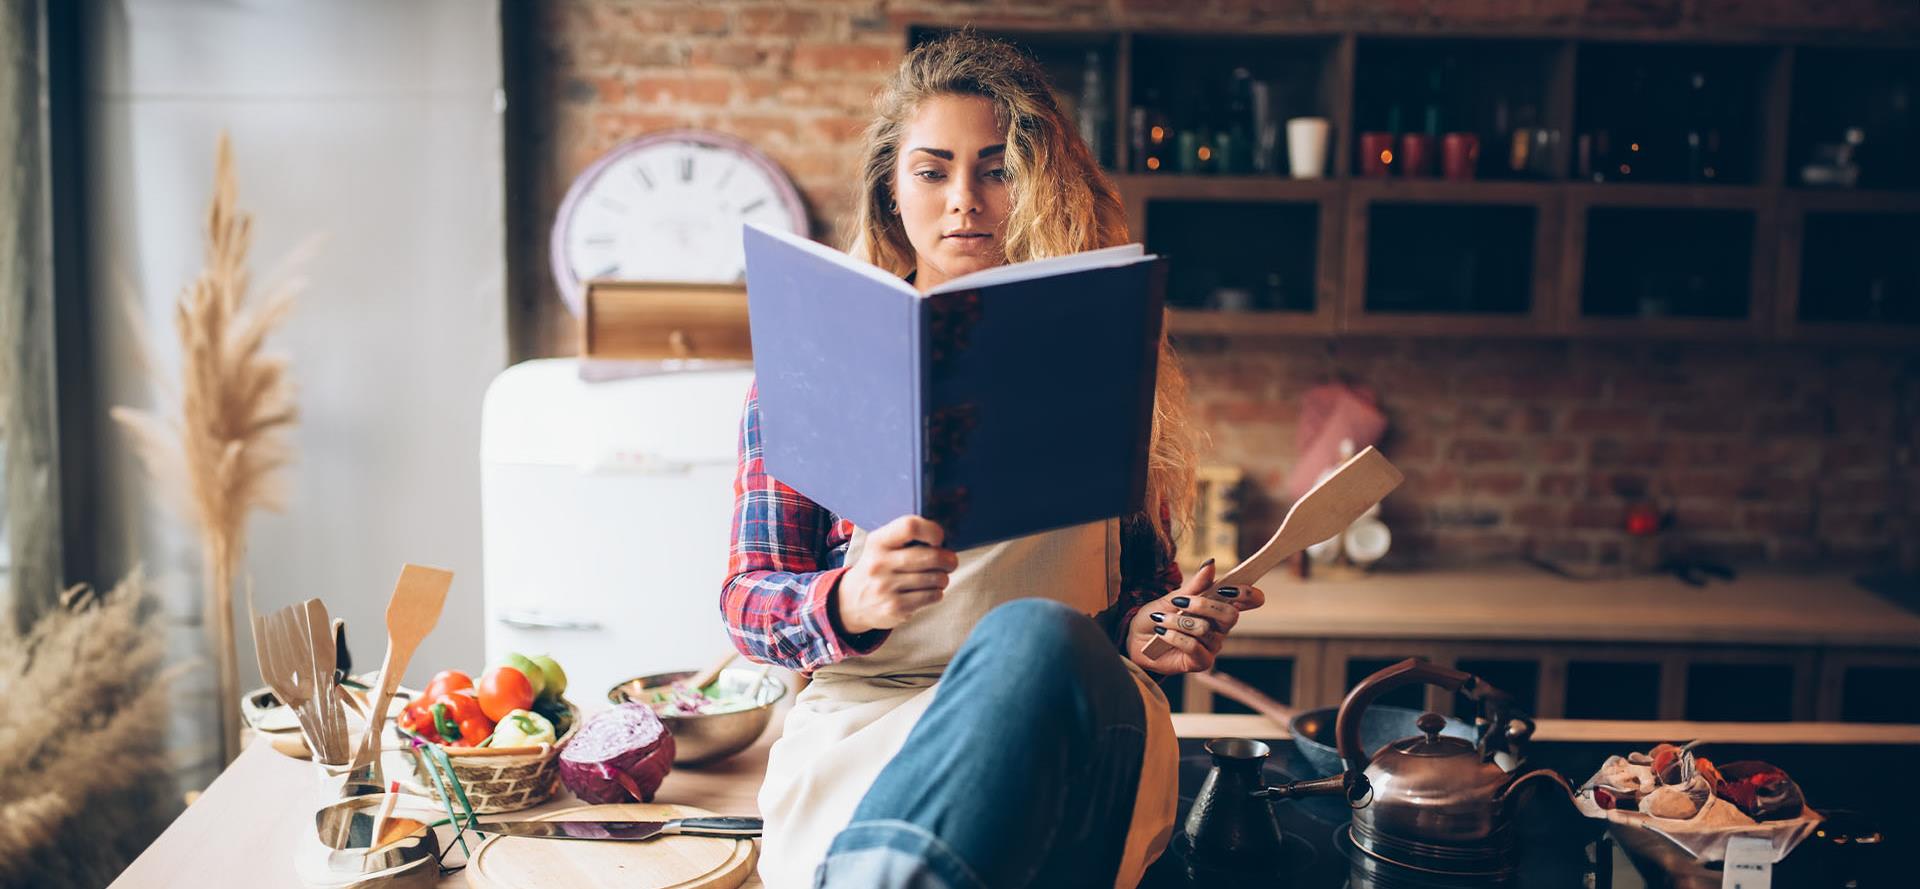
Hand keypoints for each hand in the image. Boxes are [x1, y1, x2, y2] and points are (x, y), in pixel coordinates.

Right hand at [835, 515, 957, 633]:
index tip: (938, 540)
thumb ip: (907, 538)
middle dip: (948, 560)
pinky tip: (927, 591)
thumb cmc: (878, 567)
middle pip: (931, 556)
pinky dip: (936, 593)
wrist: (852, 600)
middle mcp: (880, 563)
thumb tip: (945, 542)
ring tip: (936, 578)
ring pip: (936, 578)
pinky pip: (932, 596)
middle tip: (950, 562)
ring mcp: (887, 587)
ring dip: (943, 578)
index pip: (910, 526)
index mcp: (878, 541)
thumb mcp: (882, 546)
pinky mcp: (895, 607)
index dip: (933, 531)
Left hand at [1127, 561, 1266, 673]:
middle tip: (1180, 602)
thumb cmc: (1158, 616)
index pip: (1251, 601)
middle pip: (1230, 615)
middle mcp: (1221, 627)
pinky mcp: (1201, 662)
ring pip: (1205, 629)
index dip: (1248, 594)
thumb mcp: (1173, 597)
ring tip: (1161, 620)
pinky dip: (1175, 636)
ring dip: (1179, 621)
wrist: (1135, 639)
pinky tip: (1162, 633)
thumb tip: (1210, 564)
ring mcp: (1213, 646)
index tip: (1228, 588)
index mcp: (1219, 607)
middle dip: (1204, 606)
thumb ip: (1195, 585)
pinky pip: (1194, 647)